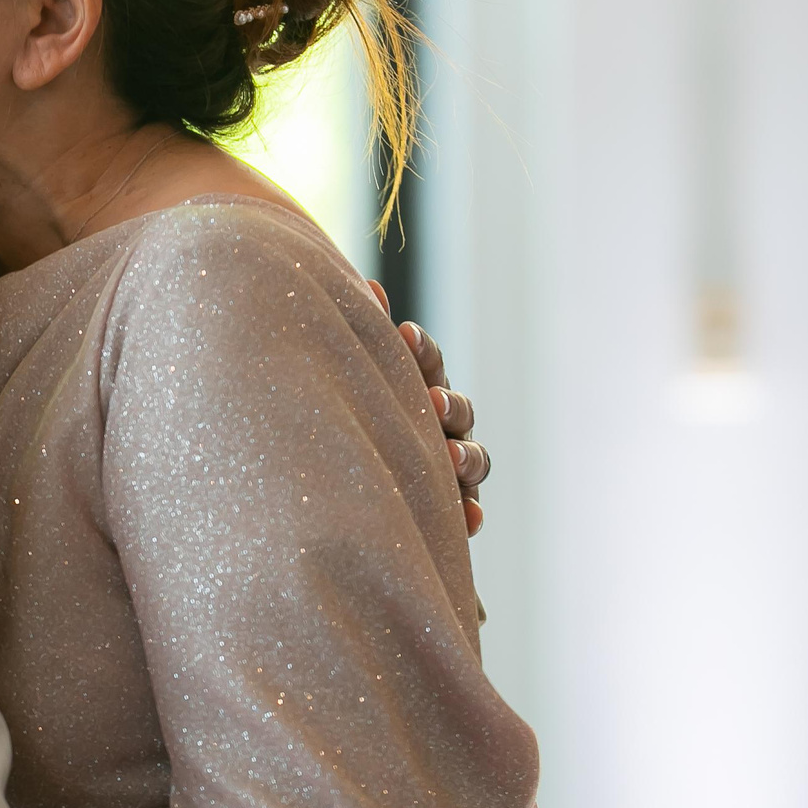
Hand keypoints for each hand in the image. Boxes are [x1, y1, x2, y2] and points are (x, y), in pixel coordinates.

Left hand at [366, 280, 489, 534]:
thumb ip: (364, 340)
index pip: (429, 364)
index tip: (403, 334)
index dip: (421, 351)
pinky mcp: (452, 510)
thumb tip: (371, 286)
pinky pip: (468, 513)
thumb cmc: (344, 419)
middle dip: (449, 405)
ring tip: (452, 459)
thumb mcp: (352, 382)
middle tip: (433, 402)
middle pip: (458, 410)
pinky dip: (471, 516)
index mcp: (418, 388)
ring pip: (473, 459)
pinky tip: (470, 521)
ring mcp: (452, 468)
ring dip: (467, 457)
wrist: (334, 494)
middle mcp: (441, 426)